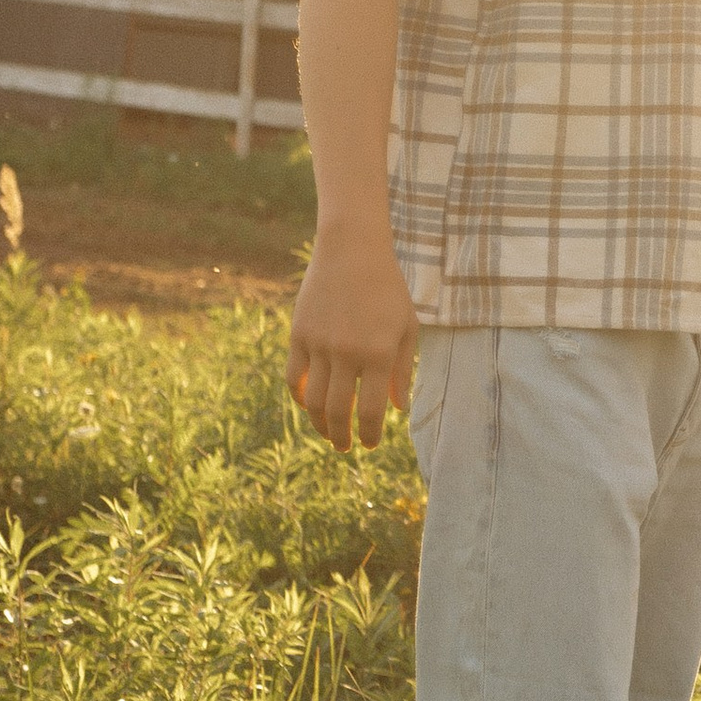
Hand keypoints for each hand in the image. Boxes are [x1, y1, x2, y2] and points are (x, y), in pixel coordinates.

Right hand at [287, 228, 419, 451]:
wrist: (352, 252)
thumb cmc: (388, 290)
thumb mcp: (407, 327)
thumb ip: (402, 370)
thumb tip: (398, 410)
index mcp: (378, 354)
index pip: (372, 411)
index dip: (371, 434)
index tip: (371, 445)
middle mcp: (346, 353)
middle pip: (338, 412)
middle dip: (341, 437)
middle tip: (345, 448)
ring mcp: (319, 345)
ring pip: (312, 400)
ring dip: (319, 424)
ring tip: (328, 433)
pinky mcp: (298, 336)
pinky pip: (293, 378)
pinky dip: (299, 397)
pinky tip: (309, 405)